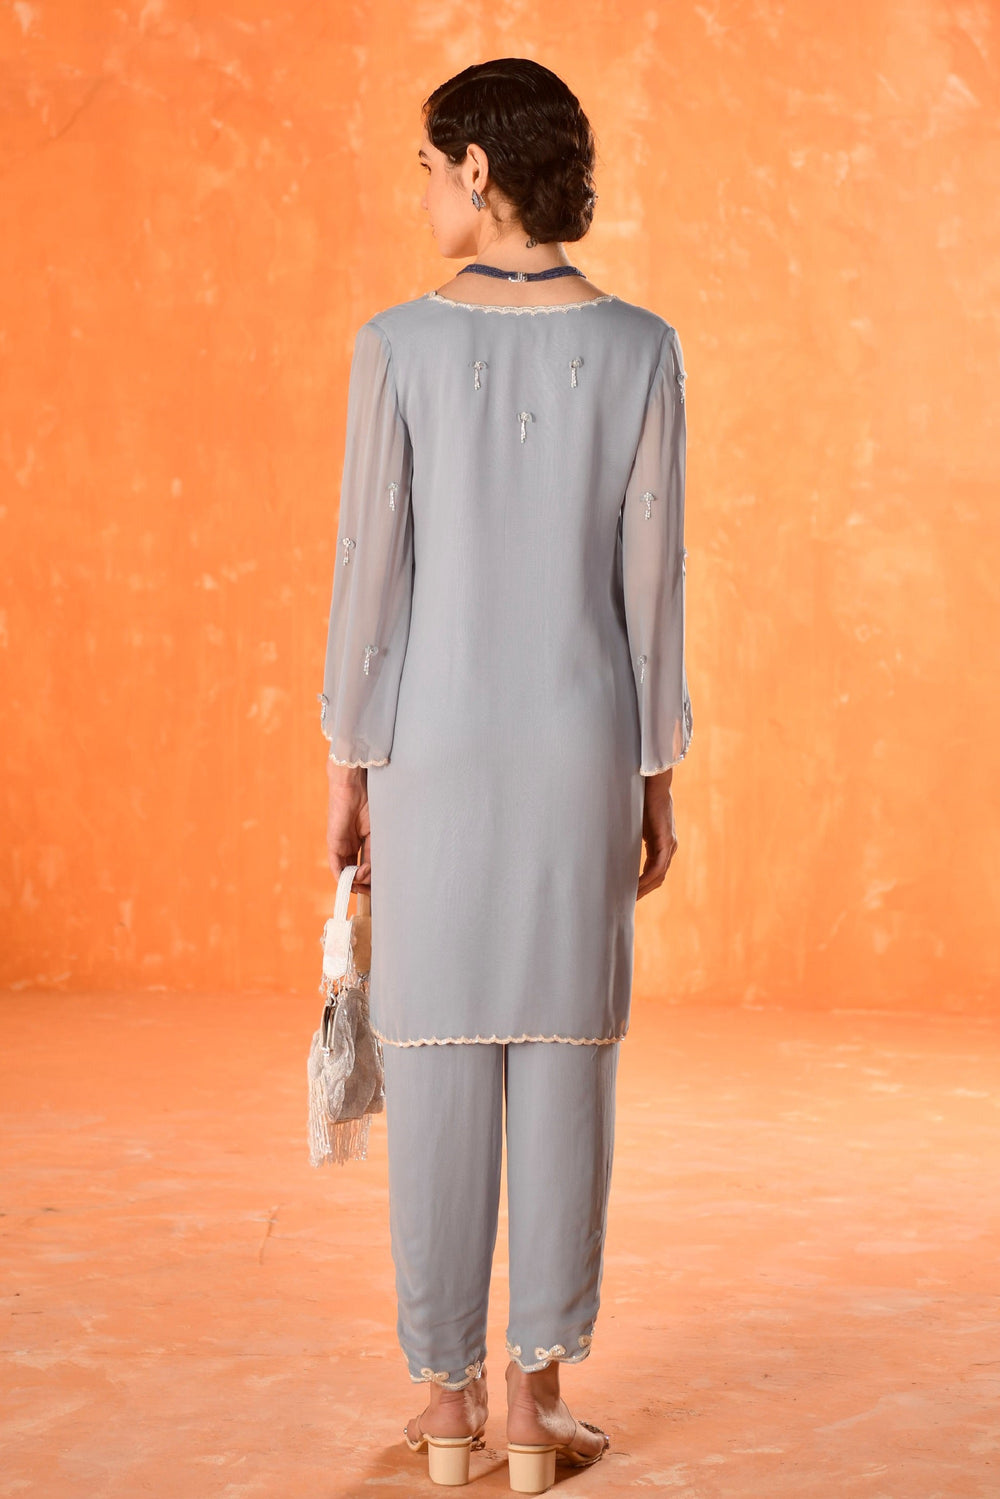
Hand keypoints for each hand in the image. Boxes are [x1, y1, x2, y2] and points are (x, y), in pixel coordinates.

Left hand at [326, 760, 371, 893]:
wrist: (354, 786)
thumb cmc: (369, 802)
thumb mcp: (376, 832)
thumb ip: (373, 853)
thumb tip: (372, 873)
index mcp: (361, 842)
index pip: (365, 868)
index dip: (373, 880)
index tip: (381, 886)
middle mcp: (350, 847)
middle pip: (355, 875)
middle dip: (365, 885)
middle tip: (373, 888)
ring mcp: (341, 847)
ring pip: (346, 874)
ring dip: (357, 882)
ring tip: (367, 879)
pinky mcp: (333, 844)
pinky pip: (336, 867)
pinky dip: (345, 877)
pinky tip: (357, 877)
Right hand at [637, 768, 677, 899]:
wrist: (653, 781)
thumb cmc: (641, 798)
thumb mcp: (633, 823)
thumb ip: (627, 836)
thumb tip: (609, 844)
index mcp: (661, 844)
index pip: (653, 872)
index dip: (641, 886)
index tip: (627, 895)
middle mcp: (669, 847)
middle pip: (657, 879)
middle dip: (642, 892)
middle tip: (624, 903)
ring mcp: (669, 845)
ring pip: (658, 876)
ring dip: (643, 889)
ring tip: (628, 898)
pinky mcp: (666, 841)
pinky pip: (657, 867)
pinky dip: (646, 878)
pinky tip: (635, 886)